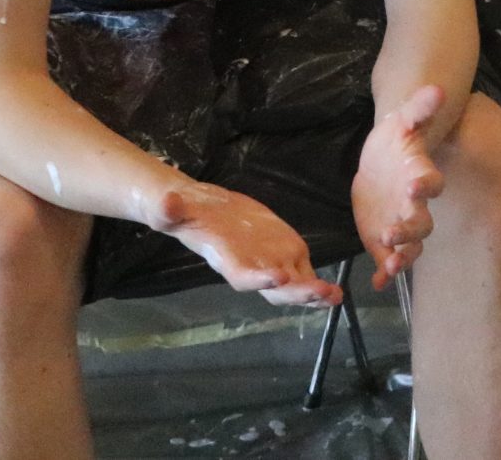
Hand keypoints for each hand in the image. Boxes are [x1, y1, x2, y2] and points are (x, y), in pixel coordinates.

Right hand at [153, 182, 340, 308]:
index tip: (278, 278)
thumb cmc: (184, 213)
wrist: (203, 210)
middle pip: (274, 289)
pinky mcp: (285, 252)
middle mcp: (251, 267)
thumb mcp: (173, 210)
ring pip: (293, 286)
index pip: (242, 274)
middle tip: (320, 292)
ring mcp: (270, 261)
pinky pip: (302, 273)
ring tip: (334, 296)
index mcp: (226, 259)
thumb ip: (170, 210)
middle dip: (296, 292)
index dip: (258, 278)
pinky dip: (317, 284)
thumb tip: (165, 204)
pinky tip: (335, 293)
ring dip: (313, 293)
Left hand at [353, 85, 449, 287]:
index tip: (415, 186)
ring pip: (408, 245)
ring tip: (390, 267)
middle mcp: (415, 205)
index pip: (429, 181)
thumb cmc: (400, 135)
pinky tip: (377, 282)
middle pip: (421, 222)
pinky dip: (385, 271)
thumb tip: (436, 89)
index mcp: (420, 175)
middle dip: (410, 229)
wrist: (386, 155)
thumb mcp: (404, 118)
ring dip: (401, 256)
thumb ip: (420, 108)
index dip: (425, 184)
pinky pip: (387, 257)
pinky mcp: (384, 237)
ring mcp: (401, 223)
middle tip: (393, 232)